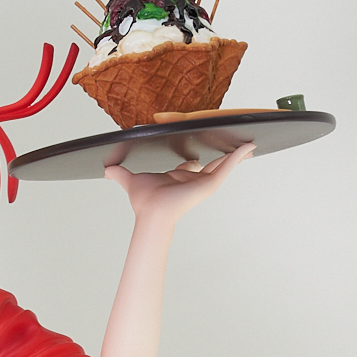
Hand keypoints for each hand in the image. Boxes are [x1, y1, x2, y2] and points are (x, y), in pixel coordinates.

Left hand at [106, 141, 252, 224]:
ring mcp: (203, 182)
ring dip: (237, 153)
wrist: (152, 214)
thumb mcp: (131, 180)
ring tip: (251, 142)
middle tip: (235, 142)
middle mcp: (193, 180)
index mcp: (179, 178)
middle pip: (212, 163)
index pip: (192, 164)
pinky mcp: (209, 184)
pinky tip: (250, 146)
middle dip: (224, 154)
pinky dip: (238, 156)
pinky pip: (227, 166)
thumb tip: (106, 169)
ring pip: (224, 164)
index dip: (197, 155)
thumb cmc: (144, 202)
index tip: (202, 145)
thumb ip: (119, 174)